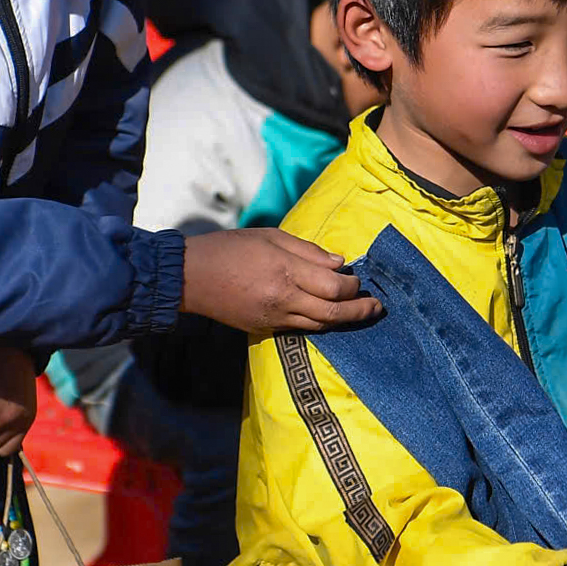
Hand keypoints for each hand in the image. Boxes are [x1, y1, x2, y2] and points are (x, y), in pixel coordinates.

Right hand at [180, 228, 381, 332]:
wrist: (190, 277)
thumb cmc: (230, 248)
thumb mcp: (271, 236)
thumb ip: (308, 251)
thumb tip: (340, 264)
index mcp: (285, 271)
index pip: (334, 286)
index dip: (353, 286)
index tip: (358, 279)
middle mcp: (282, 298)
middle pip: (333, 312)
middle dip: (360, 311)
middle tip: (377, 306)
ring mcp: (273, 318)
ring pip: (319, 326)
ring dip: (343, 320)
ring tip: (361, 313)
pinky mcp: (263, 329)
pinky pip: (299, 329)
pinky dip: (318, 324)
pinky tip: (328, 316)